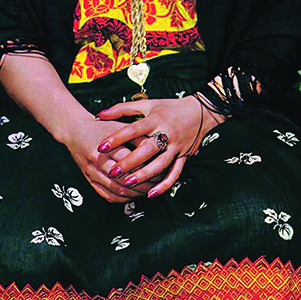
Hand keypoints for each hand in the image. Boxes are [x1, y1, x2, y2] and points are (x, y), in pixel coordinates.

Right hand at [61, 115, 164, 203]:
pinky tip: (132, 196)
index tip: (160, 169)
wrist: (75, 130)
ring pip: (116, 190)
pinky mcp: (89, 180)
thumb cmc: (99, 126)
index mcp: (105, 145)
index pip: (130, 161)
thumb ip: (138, 138)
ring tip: (147, 192)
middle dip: (143, 184)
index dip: (147, 167)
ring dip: (134, 194)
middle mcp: (97, 161)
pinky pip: (107, 195)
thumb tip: (157, 147)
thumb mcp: (120, 127)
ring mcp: (91, 172)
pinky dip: (122, 198)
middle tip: (157, 184)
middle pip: (124, 179)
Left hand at [95, 95, 212, 197]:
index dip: (117, 138)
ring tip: (128, 183)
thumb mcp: (146, 105)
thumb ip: (122, 109)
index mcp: (155, 119)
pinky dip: (164, 185)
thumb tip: (100, 114)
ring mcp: (176, 147)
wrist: (200, 112)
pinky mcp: (184, 157)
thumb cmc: (169, 108)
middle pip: (146, 150)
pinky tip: (151, 194)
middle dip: (129, 162)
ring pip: (160, 164)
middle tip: (112, 172)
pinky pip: (175, 173)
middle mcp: (166, 133)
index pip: (133, 129)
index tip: (101, 146)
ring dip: (144, 175)